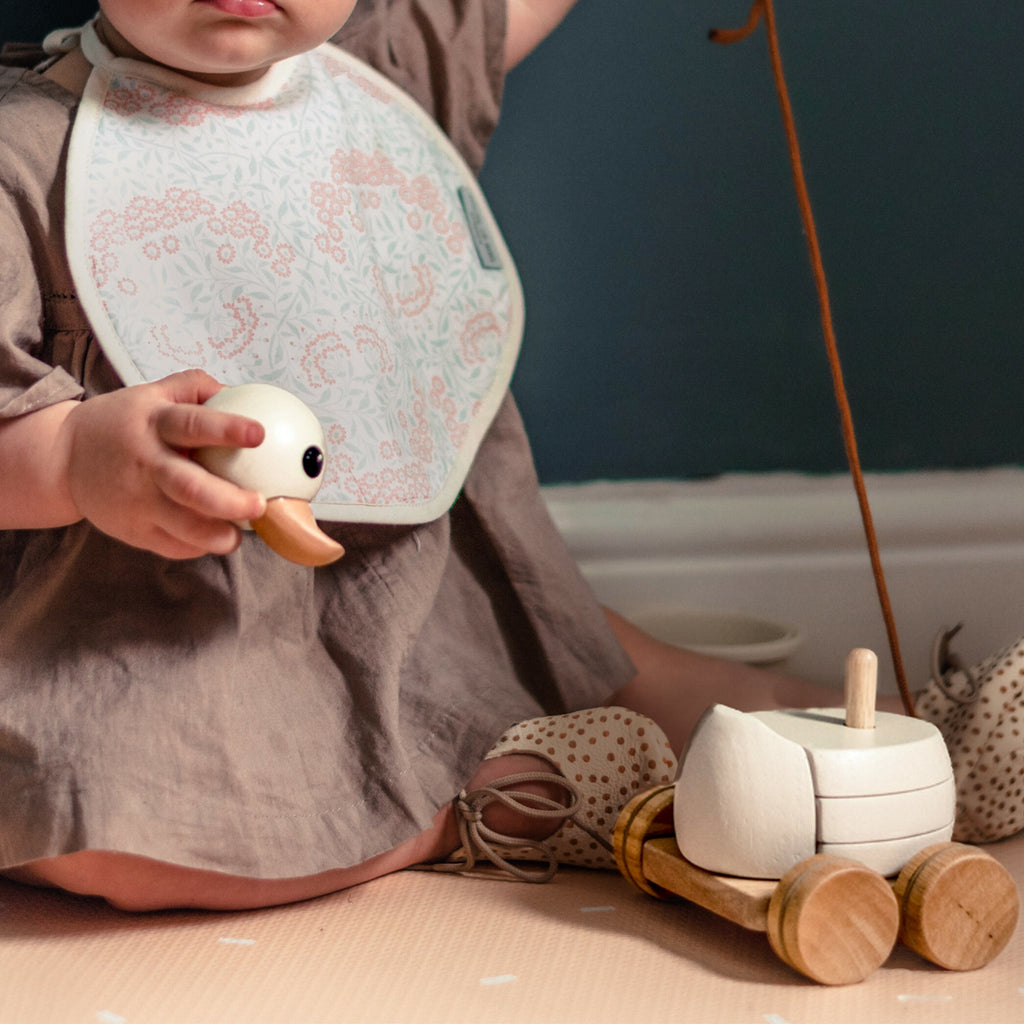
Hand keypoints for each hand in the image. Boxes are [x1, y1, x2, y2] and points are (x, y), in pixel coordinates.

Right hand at [62, 369, 266, 558]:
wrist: (62, 458)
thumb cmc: (122, 423)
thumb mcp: (152, 394)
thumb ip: (194, 388)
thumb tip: (240, 392)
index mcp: (154, 423)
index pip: (192, 424)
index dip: (226, 429)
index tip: (259, 433)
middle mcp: (145, 462)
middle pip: (190, 487)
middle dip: (229, 500)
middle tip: (259, 503)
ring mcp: (136, 500)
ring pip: (182, 525)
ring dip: (216, 535)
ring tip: (238, 535)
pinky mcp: (132, 529)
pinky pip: (171, 545)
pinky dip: (197, 547)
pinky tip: (214, 539)